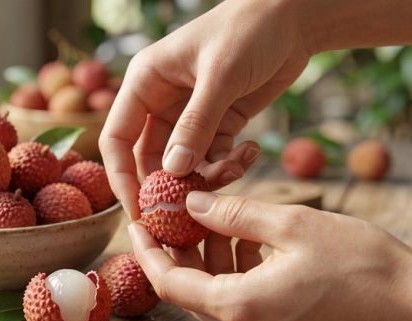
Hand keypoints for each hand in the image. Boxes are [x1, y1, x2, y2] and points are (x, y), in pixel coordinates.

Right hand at [100, 0, 309, 218]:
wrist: (294, 18)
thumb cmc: (249, 30)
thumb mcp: (220, 76)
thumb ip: (196, 125)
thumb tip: (174, 172)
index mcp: (145, 82)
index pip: (117, 138)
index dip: (122, 177)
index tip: (137, 210)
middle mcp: (162, 101)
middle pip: (150, 158)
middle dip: (170, 184)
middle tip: (191, 208)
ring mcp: (191, 115)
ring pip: (184, 164)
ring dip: (206, 176)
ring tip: (233, 169)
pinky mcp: (219, 123)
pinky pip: (213, 158)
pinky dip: (228, 164)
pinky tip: (251, 152)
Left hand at [128, 191, 411, 320]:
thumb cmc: (363, 264)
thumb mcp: (292, 225)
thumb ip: (234, 213)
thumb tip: (192, 203)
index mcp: (239, 308)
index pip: (169, 282)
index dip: (147, 250)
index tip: (136, 222)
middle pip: (190, 292)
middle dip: (179, 251)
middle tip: (177, 213)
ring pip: (218, 299)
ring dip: (211, 262)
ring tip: (219, 219)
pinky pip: (243, 308)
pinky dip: (236, 276)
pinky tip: (251, 244)